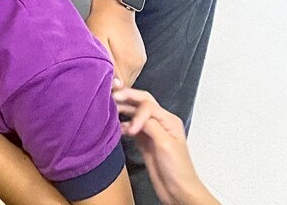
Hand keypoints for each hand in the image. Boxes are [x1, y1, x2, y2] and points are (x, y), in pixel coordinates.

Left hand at [87, 0, 146, 86]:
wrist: (115, 5)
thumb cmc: (102, 21)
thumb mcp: (98, 42)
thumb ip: (107, 65)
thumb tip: (115, 87)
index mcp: (127, 62)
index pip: (120, 90)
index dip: (108, 92)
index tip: (96, 89)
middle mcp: (137, 64)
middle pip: (125, 87)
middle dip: (112, 88)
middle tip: (96, 81)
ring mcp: (140, 60)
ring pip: (127, 79)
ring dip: (117, 79)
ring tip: (102, 70)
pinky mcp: (139, 56)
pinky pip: (130, 71)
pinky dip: (121, 71)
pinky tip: (111, 63)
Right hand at [113, 88, 215, 204]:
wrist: (178, 190)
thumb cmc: (177, 168)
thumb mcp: (166, 144)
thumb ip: (151, 126)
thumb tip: (135, 117)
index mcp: (168, 120)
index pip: (148, 105)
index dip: (137, 114)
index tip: (131, 131)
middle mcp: (160, 122)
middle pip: (141, 102)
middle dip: (127, 97)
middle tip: (110, 96)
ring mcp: (151, 132)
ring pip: (134, 113)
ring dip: (122, 110)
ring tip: (109, 109)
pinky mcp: (144, 141)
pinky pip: (131, 127)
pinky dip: (122, 125)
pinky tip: (115, 127)